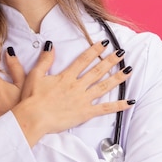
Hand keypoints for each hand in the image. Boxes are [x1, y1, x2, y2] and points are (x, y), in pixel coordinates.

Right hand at [12, 40, 133, 146]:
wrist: (34, 118)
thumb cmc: (31, 99)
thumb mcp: (35, 75)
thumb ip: (45, 60)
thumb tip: (50, 45)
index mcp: (66, 77)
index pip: (84, 60)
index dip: (95, 50)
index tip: (104, 43)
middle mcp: (77, 86)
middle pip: (97, 70)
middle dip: (111, 60)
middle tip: (122, 52)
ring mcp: (83, 99)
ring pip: (104, 87)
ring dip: (117, 78)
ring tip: (129, 71)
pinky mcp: (85, 113)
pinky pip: (105, 109)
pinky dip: (118, 106)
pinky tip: (129, 102)